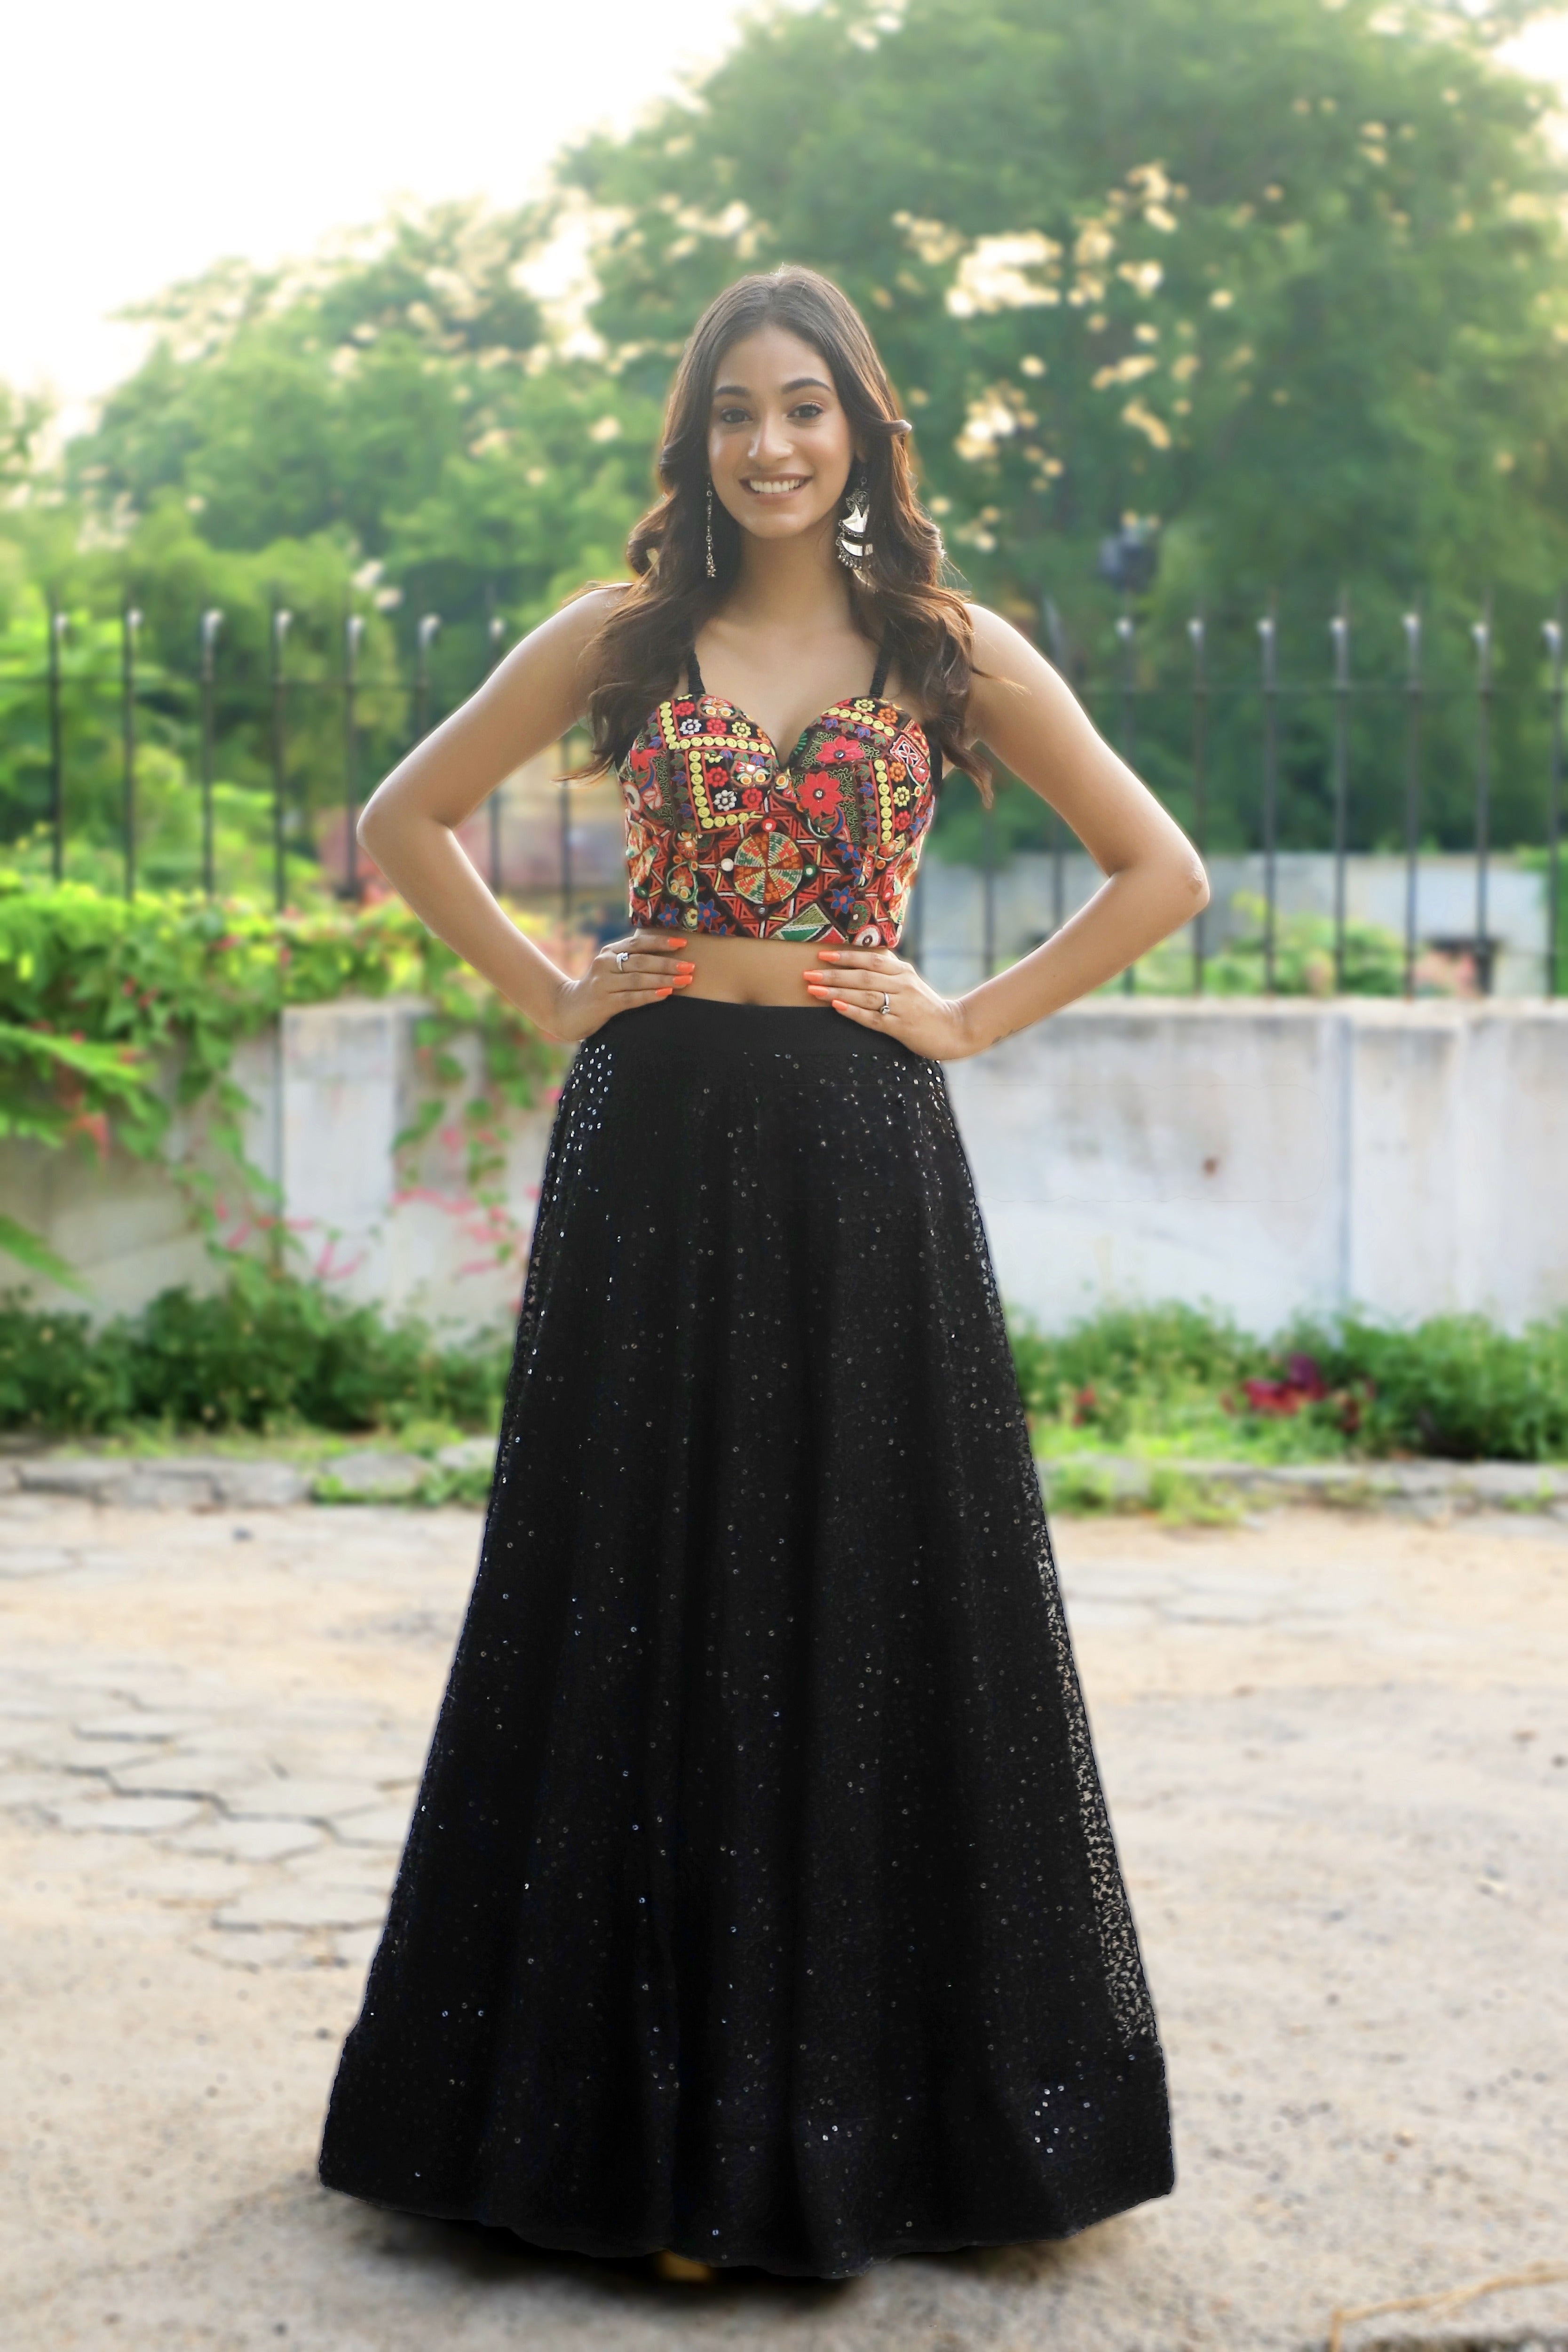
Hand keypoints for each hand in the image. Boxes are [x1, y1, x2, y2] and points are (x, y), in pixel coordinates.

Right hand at [548, 931, 692, 1040]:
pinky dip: (649, 996)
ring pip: (638, 979)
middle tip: (690, 966)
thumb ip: (631, 961)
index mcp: (609, 952)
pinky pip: (630, 998)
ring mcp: (602, 984)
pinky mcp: (603, 1003)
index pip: (638, 944)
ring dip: (664, 980)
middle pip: (641, 961)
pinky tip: (665, 995)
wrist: (568, 1010)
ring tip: (685, 981)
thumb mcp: (611, 969)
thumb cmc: (599, 989)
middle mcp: (604, 964)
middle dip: (668, 964)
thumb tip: (667, 956)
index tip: (683, 944)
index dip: (661, 942)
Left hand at [802, 946, 976, 1059]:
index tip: (822, 954)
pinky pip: (874, 1018)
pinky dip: (854, 1012)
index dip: (845, 956)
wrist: (954, 1028)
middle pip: (863, 976)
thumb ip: (888, 971)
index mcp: (903, 972)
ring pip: (866, 995)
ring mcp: (903, 1006)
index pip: (871, 959)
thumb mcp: (910, 982)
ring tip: (814, 990)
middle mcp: (903, 985)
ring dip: (837, 992)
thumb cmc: (925, 1006)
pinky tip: (837, 1006)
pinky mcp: (902, 1027)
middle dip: (833, 974)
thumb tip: (862, 958)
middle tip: (808, 973)